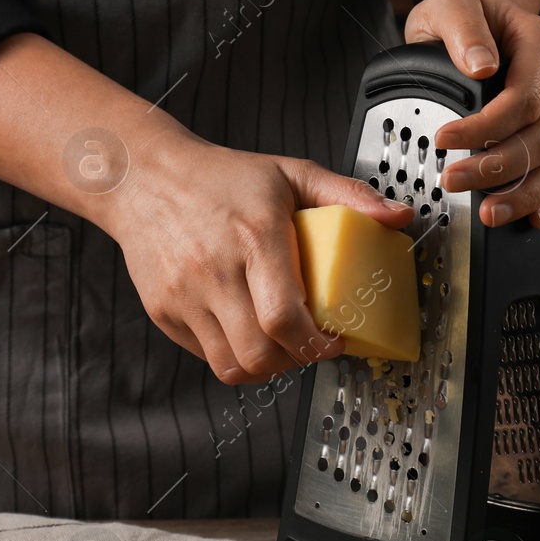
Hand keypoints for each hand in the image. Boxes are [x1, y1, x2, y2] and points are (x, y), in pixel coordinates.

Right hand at [101, 136, 413, 384]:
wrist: (141, 177)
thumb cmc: (220, 177)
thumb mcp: (289, 173)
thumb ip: (348, 195)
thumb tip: (398, 218)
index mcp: (254, 236)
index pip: (285, 318)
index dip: (316, 345)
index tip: (335, 341)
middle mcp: (214, 270)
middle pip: (260, 353)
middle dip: (295, 363)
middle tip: (310, 347)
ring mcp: (184, 296)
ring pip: (231, 366)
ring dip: (265, 367)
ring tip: (280, 346)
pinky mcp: (163, 312)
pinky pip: (205, 356)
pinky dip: (233, 356)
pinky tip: (247, 333)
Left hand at [403, 0, 539, 228]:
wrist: (482, 26)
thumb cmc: (464, 18)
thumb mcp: (451, 5)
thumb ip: (463, 27)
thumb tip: (481, 67)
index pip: (524, 97)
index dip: (486, 126)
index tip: (444, 139)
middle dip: (498, 166)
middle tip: (453, 181)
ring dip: (524, 193)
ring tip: (488, 214)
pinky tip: (531, 218)